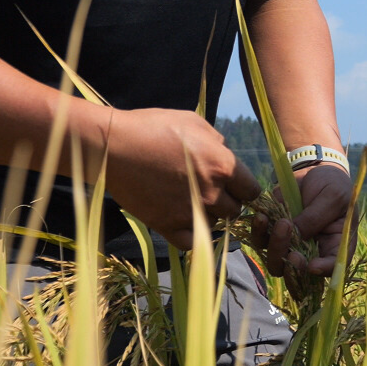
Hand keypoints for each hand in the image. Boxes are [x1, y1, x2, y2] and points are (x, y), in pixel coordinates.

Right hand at [102, 107, 259, 248]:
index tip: (234, 186)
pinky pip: (193, 243)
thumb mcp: (193, 122)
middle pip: (235, 210)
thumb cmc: (153, 127)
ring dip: (209, 217)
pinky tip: (186, 222)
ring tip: (194, 203)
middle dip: (228, 202)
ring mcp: (190, 212)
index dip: (244, 188)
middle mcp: (211, 192)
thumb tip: (224, 151)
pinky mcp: (168, 226)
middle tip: (211, 193)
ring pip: (215, 225)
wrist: (114, 147)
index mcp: (222, 166)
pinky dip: (193, 235)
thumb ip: (216, 141)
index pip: (252, 190)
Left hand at [251, 163, 354, 278]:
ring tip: (277, 220)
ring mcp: (291, 244)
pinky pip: (261, 240)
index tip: (311, 265)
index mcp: (335, 245)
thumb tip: (297, 236)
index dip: (322, 270)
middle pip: (298, 271)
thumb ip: (316, 217)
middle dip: (290, 259)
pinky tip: (260, 217)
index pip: (332, 267)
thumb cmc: (332, 184)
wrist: (314, 169)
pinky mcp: (273, 232)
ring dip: (274, 245)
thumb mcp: (332, 196)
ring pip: (276, 260)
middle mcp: (312, 251)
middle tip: (288, 232)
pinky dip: (259, 232)